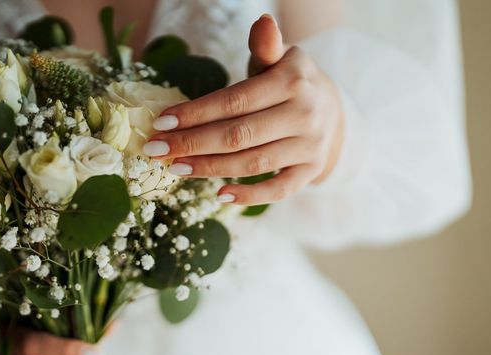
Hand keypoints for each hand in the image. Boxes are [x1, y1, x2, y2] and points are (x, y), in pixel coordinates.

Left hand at [144, 14, 344, 205]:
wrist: (333, 111)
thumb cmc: (291, 83)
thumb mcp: (280, 60)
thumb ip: (265, 48)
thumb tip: (262, 23)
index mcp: (291, 82)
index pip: (234, 101)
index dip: (195, 113)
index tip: (161, 122)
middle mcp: (304, 115)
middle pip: (238, 135)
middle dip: (192, 144)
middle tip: (156, 151)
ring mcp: (309, 146)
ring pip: (253, 163)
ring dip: (210, 169)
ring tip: (176, 169)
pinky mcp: (311, 171)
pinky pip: (278, 190)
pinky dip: (250, 196)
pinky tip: (220, 195)